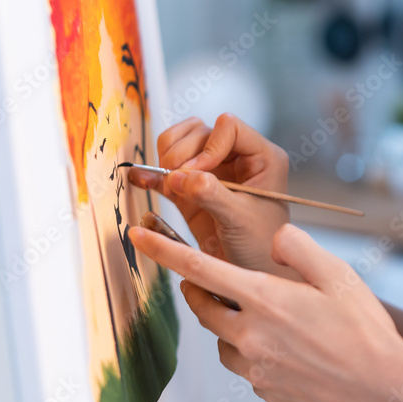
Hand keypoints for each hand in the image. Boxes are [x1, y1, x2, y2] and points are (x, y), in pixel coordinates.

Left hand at [128, 222, 402, 401]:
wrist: (384, 390)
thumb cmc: (365, 331)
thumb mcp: (338, 274)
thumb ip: (298, 247)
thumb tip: (273, 239)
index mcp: (265, 300)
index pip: (199, 269)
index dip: (164, 250)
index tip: (138, 236)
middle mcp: (251, 336)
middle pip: (203, 308)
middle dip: (198, 289)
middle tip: (209, 279)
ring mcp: (256, 370)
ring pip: (224, 341)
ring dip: (232, 324)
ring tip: (270, 318)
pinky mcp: (266, 392)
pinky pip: (247, 367)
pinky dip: (256, 353)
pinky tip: (291, 349)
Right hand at [129, 113, 290, 273]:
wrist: (251, 274)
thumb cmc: (261, 246)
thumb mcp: (240, 219)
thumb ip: (212, 194)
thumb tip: (179, 175)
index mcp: (262, 157)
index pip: (229, 127)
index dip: (209, 146)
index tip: (199, 174)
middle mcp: (238, 158)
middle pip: (200, 132)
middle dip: (183, 154)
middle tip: (178, 182)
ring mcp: (213, 172)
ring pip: (181, 144)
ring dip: (167, 160)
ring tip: (168, 185)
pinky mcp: (192, 190)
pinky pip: (168, 172)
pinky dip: (153, 174)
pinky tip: (140, 179)